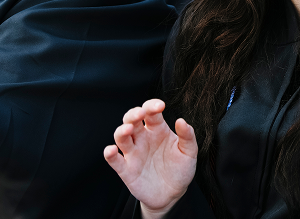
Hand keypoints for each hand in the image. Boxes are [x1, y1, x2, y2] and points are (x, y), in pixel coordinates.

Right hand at [104, 99, 197, 218]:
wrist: (173, 194)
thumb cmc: (180, 169)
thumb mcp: (189, 152)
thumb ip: (187, 136)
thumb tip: (181, 121)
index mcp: (158, 130)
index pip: (151, 113)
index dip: (152, 106)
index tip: (160, 105)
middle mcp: (143, 138)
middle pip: (132, 120)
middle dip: (133, 114)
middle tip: (140, 113)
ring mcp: (133, 153)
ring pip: (121, 137)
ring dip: (122, 131)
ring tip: (128, 129)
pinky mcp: (126, 170)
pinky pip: (115, 160)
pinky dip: (110, 154)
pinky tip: (111, 150)